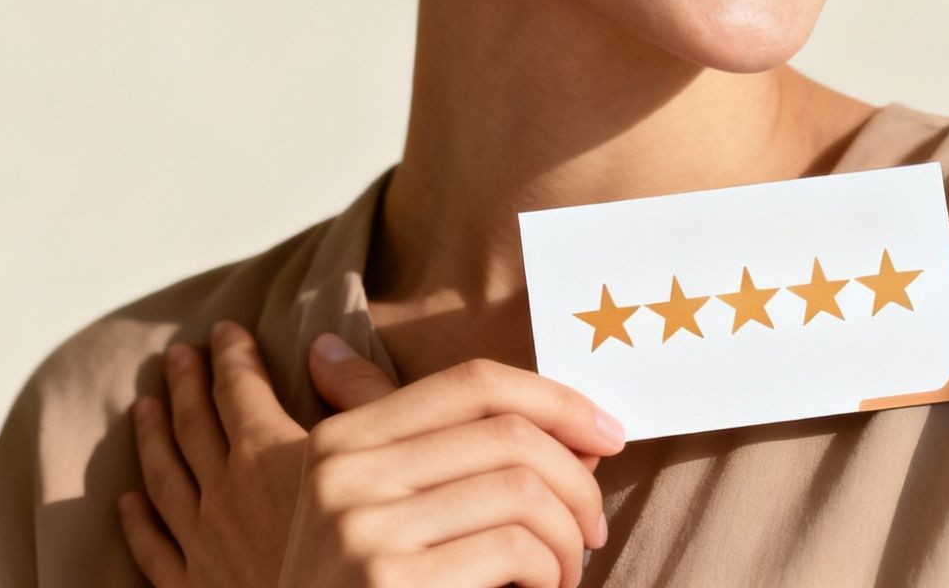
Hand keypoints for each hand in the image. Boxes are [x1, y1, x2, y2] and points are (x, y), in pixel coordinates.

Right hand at [117, 320, 626, 587]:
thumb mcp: (382, 510)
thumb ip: (446, 453)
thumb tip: (557, 416)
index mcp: (342, 442)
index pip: (473, 382)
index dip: (556, 398)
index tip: (606, 432)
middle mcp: (345, 475)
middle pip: (510, 434)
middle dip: (578, 480)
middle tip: (592, 525)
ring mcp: (365, 530)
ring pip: (524, 491)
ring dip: (569, 536)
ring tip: (564, 569)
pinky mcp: (393, 581)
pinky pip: (517, 548)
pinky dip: (550, 572)